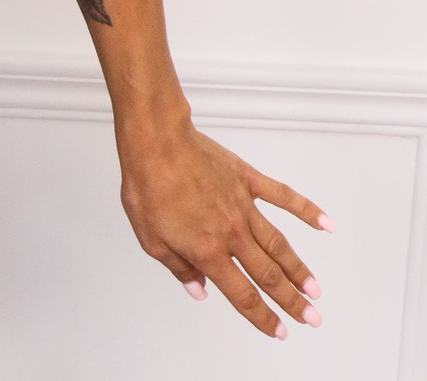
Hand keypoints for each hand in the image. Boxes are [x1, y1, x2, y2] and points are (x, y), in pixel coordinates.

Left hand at [117, 114, 331, 339]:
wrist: (156, 141)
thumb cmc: (147, 185)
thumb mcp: (150, 238)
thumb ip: (178, 268)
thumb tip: (198, 290)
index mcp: (207, 251)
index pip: (242, 294)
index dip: (262, 317)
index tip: (279, 331)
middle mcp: (232, 233)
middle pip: (268, 275)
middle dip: (292, 301)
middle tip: (312, 318)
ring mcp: (243, 205)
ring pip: (279, 244)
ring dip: (299, 269)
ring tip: (315, 289)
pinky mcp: (247, 179)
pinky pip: (282, 197)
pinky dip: (306, 210)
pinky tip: (325, 224)